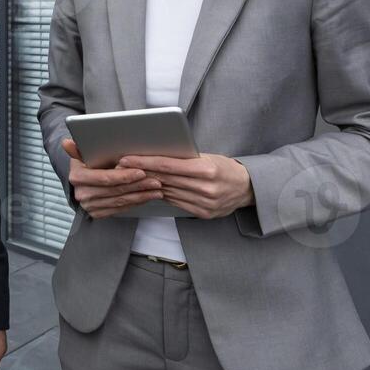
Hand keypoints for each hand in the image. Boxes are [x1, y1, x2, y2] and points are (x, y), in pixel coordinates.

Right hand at [64, 138, 164, 218]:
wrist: (83, 181)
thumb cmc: (87, 163)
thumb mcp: (83, 153)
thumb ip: (78, 148)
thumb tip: (66, 142)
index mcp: (77, 177)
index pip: (104, 178)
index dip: (123, 176)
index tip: (140, 171)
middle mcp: (81, 194)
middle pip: (115, 190)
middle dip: (138, 185)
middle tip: (155, 179)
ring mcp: (89, 206)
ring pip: (120, 201)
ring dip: (141, 195)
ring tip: (156, 187)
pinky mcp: (98, 213)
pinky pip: (121, 209)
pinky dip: (136, 202)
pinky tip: (148, 196)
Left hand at [116, 153, 254, 219]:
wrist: (248, 188)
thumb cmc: (225, 167)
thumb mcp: (209, 157)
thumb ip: (185, 159)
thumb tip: (156, 156)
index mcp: (207, 170)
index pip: (168, 165)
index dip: (144, 162)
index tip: (126, 158)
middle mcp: (205, 188)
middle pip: (164, 180)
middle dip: (141, 172)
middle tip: (121, 166)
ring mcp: (204, 204)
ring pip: (168, 193)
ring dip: (148, 185)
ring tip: (131, 177)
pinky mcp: (203, 214)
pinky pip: (176, 203)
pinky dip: (163, 195)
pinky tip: (151, 189)